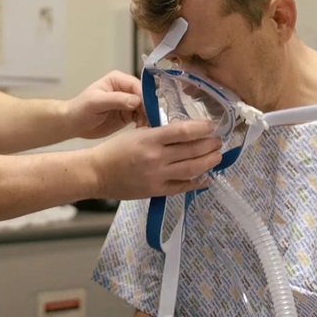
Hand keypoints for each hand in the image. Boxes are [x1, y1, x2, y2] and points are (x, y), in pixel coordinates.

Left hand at [64, 70, 148, 139]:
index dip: (144, 97)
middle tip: (148, 121)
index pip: (136, 86)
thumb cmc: (81, 109)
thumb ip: (116, 100)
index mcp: (117, 80)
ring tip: (144, 127)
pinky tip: (142, 129)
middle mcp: (125, 89)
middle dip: (147, 109)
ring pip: (145, 108)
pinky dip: (144, 123)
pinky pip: (141, 118)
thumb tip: (136, 101)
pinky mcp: (128, 115)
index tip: (147, 110)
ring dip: (147, 117)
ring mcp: (128, 103)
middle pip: (144, 97)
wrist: (74, 124)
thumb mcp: (96, 102)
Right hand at [89, 120, 221, 198]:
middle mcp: (156, 157)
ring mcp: (158, 176)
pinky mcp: (157, 191)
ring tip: (217, 156)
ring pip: (192, 169)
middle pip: (192, 150)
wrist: (97, 173)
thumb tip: (182, 131)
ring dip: (208, 162)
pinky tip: (206, 177)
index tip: (212, 126)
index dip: (201, 128)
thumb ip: (158, 133)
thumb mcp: (136, 133)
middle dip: (209, 145)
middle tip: (218, 141)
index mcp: (150, 139)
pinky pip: (182, 187)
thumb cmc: (115, 150)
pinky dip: (197, 182)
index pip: (182, 131)